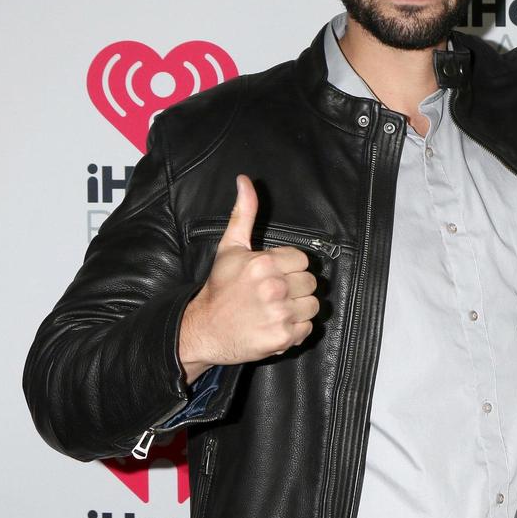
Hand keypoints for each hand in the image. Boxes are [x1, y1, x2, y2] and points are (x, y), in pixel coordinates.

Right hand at [178, 175, 319, 381]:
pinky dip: (295, 330)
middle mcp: (273, 287)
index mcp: (264, 263)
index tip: (272, 276)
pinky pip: (307, 328)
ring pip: (312, 305)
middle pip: (310, 282)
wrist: (204, 329)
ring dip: (298, 309)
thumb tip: (245, 180)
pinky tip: (274, 325)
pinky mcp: (283, 336)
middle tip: (272, 295)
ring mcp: (279, 313)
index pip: (302, 260)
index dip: (289, 268)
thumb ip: (244, 213)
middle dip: (294, 288)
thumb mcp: (230, 247)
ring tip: (274, 310)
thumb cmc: (220, 288)